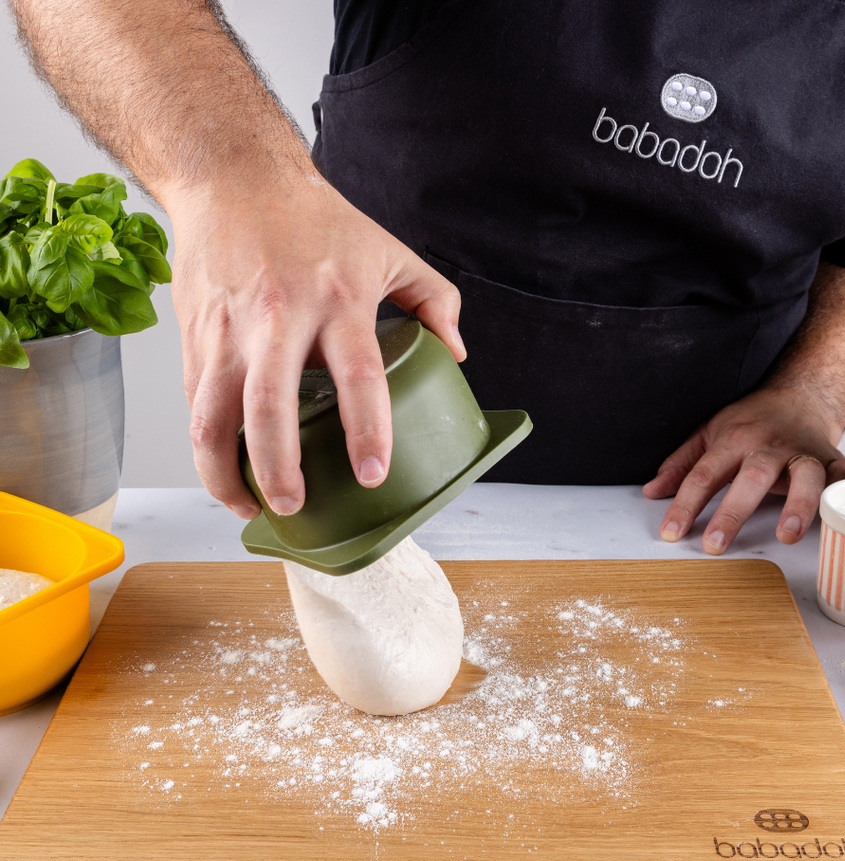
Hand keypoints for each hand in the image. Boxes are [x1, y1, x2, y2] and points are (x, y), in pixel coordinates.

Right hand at [167, 174, 462, 518]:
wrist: (232, 177)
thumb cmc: (314, 217)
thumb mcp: (389, 249)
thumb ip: (433, 299)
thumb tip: (457, 352)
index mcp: (338, 301)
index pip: (358, 377)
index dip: (367, 431)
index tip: (372, 473)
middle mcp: (279, 319)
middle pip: (271, 408)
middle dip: (279, 469)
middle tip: (295, 507)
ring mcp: (229, 330)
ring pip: (213, 416)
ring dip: (226, 472)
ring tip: (251, 505)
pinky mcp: (195, 337)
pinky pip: (196, 403)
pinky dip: (208, 444)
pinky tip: (227, 466)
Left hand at [641, 384, 844, 553]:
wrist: (800, 393)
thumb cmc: (751, 420)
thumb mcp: (708, 433)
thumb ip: (681, 464)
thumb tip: (651, 492)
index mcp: (734, 440)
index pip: (704, 475)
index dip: (685, 505)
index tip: (671, 533)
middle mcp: (769, 447)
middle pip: (750, 478)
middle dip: (732, 513)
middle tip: (715, 545)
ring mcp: (804, 453)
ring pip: (805, 476)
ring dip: (799, 505)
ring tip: (788, 535)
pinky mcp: (834, 459)